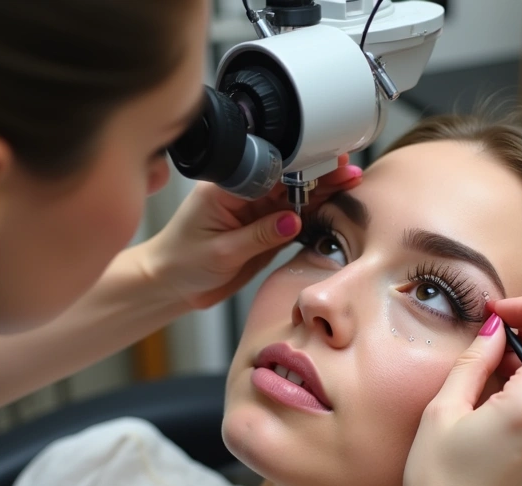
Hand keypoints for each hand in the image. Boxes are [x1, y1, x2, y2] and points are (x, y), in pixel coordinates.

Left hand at [144, 155, 361, 309]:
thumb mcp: (221, 252)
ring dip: (322, 190)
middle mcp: (243, 194)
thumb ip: (259, 236)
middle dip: (318, 173)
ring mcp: (256, 210)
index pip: (267, 169)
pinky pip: (295, 216)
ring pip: (295, 195)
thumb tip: (293, 221)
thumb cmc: (182, 264)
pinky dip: (315, 211)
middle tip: (347, 172)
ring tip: (350, 182)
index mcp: (226, 187)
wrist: (172, 285)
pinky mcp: (265, 228)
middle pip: (287, 178)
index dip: (298, 164)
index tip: (322, 163)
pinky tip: (335, 203)